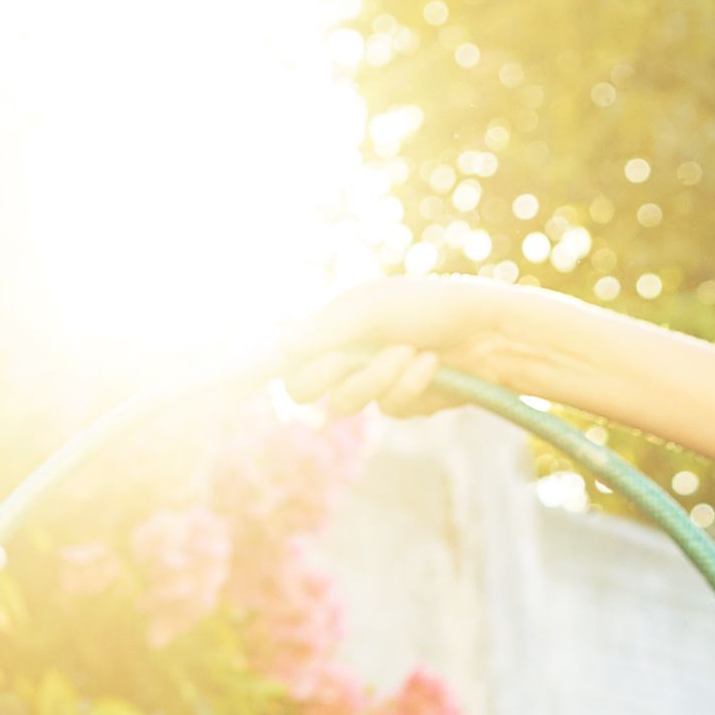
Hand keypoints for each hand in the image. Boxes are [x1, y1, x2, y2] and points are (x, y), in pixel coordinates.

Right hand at [275, 280, 519, 423]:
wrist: (489, 331)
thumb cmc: (430, 306)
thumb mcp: (374, 311)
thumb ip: (327, 331)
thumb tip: (280, 349)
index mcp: (334, 323)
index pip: (285, 354)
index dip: (254, 370)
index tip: (224, 386)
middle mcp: (348, 352)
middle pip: (306, 389)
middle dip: (330, 374)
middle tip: (351, 358)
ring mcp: (374, 380)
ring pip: (348, 403)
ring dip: (379, 377)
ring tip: (413, 351)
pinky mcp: (404, 402)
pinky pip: (389, 409)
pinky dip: (411, 386)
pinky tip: (433, 364)